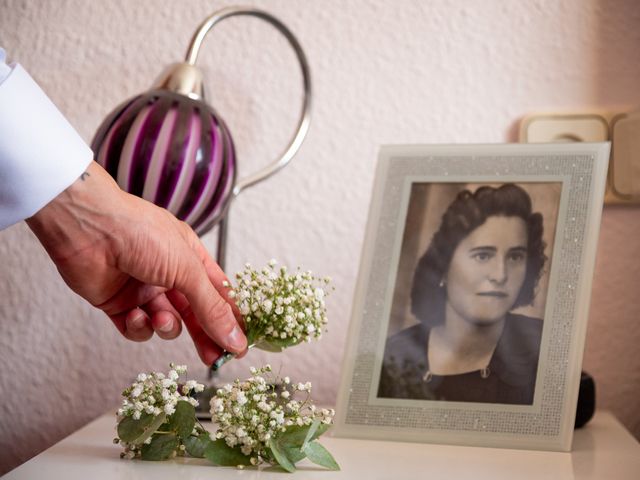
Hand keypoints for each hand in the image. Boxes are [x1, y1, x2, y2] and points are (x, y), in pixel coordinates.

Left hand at [26, 161, 246, 364]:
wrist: (87, 228)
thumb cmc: (141, 232)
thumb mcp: (187, 270)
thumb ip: (212, 307)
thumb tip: (236, 338)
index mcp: (191, 258)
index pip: (218, 294)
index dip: (230, 319)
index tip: (240, 344)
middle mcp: (169, 274)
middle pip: (195, 313)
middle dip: (204, 335)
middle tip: (214, 358)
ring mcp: (143, 290)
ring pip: (166, 323)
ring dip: (166, 326)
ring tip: (161, 320)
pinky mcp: (118, 304)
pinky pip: (137, 328)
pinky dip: (139, 327)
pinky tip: (137, 315)